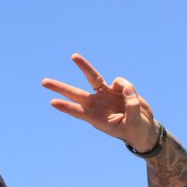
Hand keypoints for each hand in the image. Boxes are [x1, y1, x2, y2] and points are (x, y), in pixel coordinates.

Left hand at [42, 53, 158, 151]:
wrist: (143, 126)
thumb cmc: (134, 129)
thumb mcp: (133, 124)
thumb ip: (131, 107)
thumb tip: (126, 89)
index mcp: (94, 118)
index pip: (77, 112)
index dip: (66, 107)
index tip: (52, 102)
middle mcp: (95, 104)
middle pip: (74, 93)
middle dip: (59, 88)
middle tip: (43, 82)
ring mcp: (105, 94)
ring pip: (92, 78)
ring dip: (82, 66)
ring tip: (72, 56)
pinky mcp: (117, 88)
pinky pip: (120, 81)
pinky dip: (126, 86)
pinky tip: (132, 95)